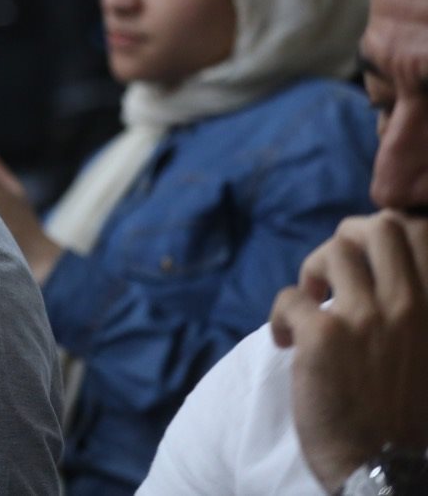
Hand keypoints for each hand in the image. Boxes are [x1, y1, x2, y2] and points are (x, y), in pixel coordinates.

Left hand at [269, 212, 427, 489]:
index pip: (419, 235)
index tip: (367, 263)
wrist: (387, 467)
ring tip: (310, 307)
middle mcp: (410, 305)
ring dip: (312, 275)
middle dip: (348, 239)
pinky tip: (286, 341)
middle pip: (379, 228)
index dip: (384, 237)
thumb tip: (383, 283)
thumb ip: (411, 315)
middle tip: (333, 275)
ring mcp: (366, 316)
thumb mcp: (426, 352)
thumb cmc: (407, 415)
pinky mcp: (323, 335)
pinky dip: (281, 316)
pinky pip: (290, 297)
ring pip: (331, 253)